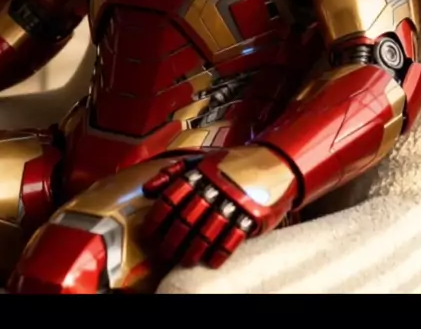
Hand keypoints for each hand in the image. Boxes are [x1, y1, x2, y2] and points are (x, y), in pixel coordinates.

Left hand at [142, 146, 296, 268]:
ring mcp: (236, 200)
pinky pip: (233, 236)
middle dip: (173, 239)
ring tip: (184, 261)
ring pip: (208, 230)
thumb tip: (146, 190)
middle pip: (188, 217)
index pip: (173, 196)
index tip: (149, 233)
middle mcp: (217, 185)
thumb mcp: (203, 159)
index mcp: (202, 172)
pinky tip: (210, 261)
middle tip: (163, 253)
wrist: (274, 161)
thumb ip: (174, 172)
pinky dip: (220, 251)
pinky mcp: (253, 214)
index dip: (159, 216)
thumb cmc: (231, 163)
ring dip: (194, 249)